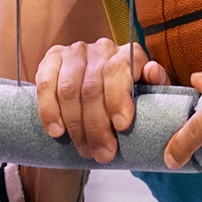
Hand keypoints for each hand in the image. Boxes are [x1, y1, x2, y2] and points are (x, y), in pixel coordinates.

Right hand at [34, 38, 168, 162]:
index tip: (122, 126)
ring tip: (84, 149)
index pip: (119, 70)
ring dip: (76, 125)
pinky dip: (49, 110)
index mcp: (129, 53)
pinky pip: (45, 84)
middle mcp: (102, 48)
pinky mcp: (52, 59)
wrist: (100, 98)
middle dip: (97, 126)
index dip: (118, 98)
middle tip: (103, 153)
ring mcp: (75, 52)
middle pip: (93, 87)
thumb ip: (156, 84)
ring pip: (69, 89)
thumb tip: (152, 70)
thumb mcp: (149, 95)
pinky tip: (57, 131)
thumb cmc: (128, 99)